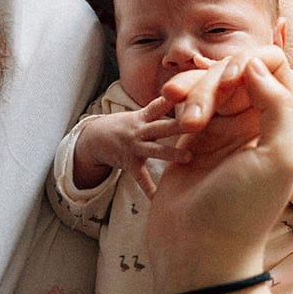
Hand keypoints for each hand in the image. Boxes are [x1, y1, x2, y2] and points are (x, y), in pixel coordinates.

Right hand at [73, 97, 188, 198]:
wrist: (95, 138)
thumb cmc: (127, 125)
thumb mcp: (142, 114)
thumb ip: (165, 110)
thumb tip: (192, 100)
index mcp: (145, 116)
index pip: (161, 104)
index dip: (174, 98)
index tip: (191, 93)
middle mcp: (140, 130)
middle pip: (162, 126)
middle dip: (180, 124)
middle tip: (197, 123)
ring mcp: (134, 148)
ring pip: (155, 150)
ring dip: (171, 153)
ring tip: (189, 157)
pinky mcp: (130, 164)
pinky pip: (141, 179)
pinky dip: (150, 190)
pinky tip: (159, 200)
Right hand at [146, 49, 292, 288]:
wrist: (197, 249)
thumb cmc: (241, 211)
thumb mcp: (277, 158)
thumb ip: (279, 105)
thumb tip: (255, 65)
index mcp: (281, 125)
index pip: (273, 65)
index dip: (250, 61)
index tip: (232, 83)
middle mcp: (254, 123)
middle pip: (235, 69)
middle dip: (212, 82)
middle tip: (196, 120)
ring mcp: (222, 131)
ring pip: (208, 83)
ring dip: (192, 93)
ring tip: (184, 126)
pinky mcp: (193, 140)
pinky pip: (187, 101)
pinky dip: (178, 101)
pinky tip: (170, 110)